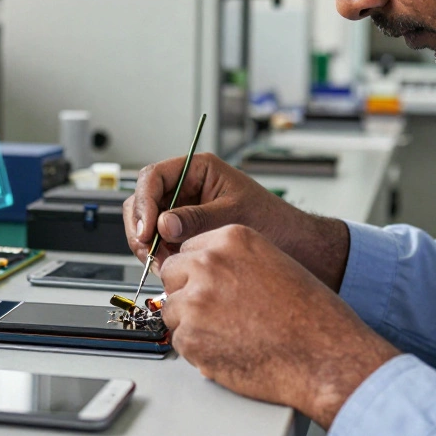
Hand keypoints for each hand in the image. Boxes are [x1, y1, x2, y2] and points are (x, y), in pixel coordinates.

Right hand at [122, 153, 350, 288]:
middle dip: (141, 226)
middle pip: (143, 199)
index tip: (147, 229)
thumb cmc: (273, 220)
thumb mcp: (234, 215)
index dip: (144, 202)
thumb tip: (164, 224)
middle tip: (149, 251)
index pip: (154, 176)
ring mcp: (182, 210)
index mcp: (198, 169)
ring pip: (147, 223)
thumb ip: (197, 219)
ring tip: (163, 264)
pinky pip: (159, 241)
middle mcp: (186, 187)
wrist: (294, 245)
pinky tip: (170, 267)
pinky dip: (158, 255)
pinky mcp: (184, 233)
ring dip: (148, 244)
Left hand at [158, 225, 398, 428]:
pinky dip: (197, 348)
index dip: (198, 271)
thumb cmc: (311, 316)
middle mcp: (209, 263)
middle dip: (187, 292)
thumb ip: (236, 261)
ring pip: (172, 308)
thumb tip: (206, 272)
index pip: (189, 248)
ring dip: (191, 322)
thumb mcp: (275, 263)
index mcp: (231, 240)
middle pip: (172, 273)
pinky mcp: (191, 336)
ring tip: (228, 333)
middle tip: (214, 312)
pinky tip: (228, 349)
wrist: (324, 355)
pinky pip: (180, 340)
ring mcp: (196, 300)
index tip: (208, 285)